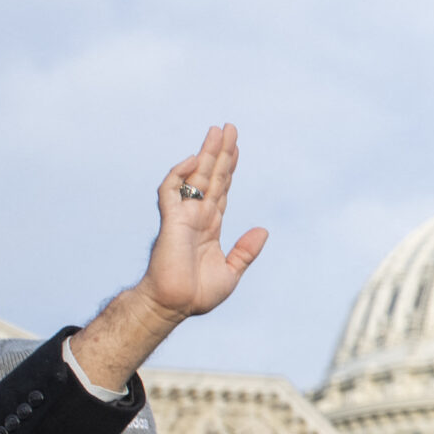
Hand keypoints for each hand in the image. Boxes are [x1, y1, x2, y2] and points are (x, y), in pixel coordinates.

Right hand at [68, 125, 269, 391]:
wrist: (175, 306)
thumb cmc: (197, 294)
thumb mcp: (230, 272)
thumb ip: (245, 251)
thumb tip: (263, 231)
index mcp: (210, 226)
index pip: (222, 190)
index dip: (229, 168)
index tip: (236, 149)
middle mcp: (197, 216)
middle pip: (211, 176)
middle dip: (220, 152)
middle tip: (229, 127)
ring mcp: (183, 217)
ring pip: (194, 177)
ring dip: (205, 154)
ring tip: (217, 131)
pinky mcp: (171, 222)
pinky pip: (171, 191)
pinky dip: (179, 174)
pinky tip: (193, 160)